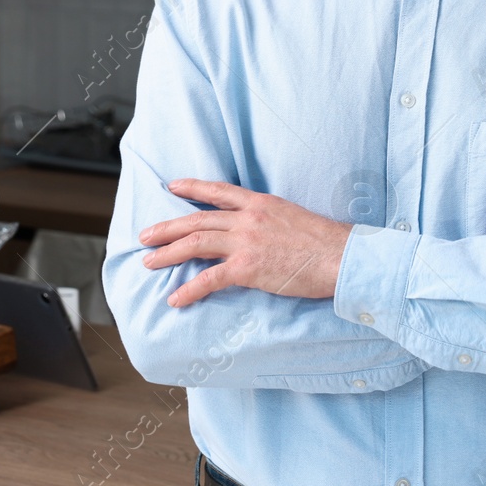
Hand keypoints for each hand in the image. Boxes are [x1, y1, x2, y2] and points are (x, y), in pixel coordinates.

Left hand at [137, 178, 352, 307]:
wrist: (341, 256)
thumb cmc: (325, 242)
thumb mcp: (293, 217)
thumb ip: (270, 220)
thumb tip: (259, 230)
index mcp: (260, 203)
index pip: (219, 191)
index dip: (192, 187)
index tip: (172, 186)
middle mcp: (248, 218)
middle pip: (197, 219)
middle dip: (167, 228)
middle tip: (145, 236)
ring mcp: (246, 242)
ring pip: (196, 243)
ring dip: (168, 253)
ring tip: (149, 263)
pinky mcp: (248, 268)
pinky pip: (210, 278)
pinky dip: (189, 289)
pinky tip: (176, 298)